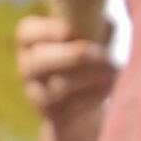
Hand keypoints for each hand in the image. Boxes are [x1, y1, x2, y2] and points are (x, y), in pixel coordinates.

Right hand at [16, 13, 116, 140]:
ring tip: (115, 69)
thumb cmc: (96, 58)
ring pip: (59, 86)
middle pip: (39, 61)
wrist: (91, 105)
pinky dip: (95, 95)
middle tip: (102, 54)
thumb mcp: (98, 34)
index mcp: (33, 41)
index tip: (70, 32)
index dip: (46, 32)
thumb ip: (96, 25)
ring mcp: (37, 93)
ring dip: (92, 76)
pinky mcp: (52, 115)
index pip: (26, 32)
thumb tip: (99, 25)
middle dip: (73, 56)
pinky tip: (109, 88)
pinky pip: (72, 106)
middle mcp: (28, 67)